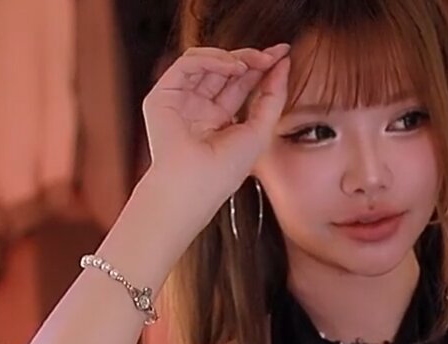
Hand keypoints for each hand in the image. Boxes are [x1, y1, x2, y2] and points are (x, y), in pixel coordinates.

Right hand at [141, 43, 291, 209]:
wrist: (195, 185)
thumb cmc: (224, 171)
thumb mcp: (260, 130)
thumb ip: (273, 96)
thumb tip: (283, 64)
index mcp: (218, 120)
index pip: (239, 84)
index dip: (260, 68)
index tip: (282, 55)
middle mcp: (198, 108)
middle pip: (225, 71)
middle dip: (250, 59)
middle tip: (272, 54)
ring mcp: (180, 101)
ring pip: (206, 62)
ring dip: (233, 57)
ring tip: (255, 61)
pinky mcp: (164, 95)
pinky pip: (188, 64)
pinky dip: (212, 58)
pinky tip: (233, 66)